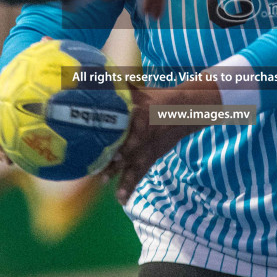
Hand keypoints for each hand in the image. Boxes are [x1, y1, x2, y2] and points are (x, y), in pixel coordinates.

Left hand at [105, 86, 180, 203]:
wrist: (183, 112)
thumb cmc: (156, 99)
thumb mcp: (139, 91)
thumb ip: (119, 87)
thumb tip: (93, 76)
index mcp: (140, 115)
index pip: (126, 125)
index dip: (116, 135)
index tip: (105, 145)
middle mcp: (143, 134)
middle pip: (126, 149)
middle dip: (112, 160)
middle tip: (97, 170)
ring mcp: (147, 149)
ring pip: (132, 165)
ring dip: (120, 177)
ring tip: (106, 186)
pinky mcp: (150, 158)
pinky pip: (139, 174)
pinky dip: (130, 187)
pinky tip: (122, 200)